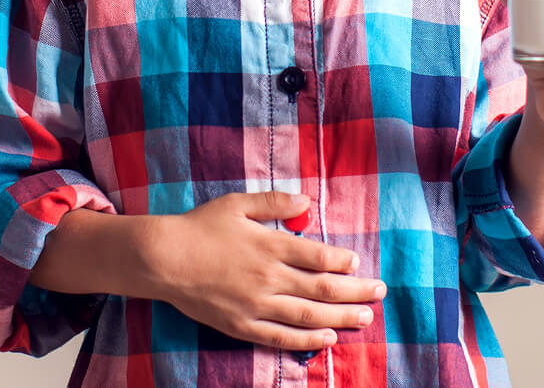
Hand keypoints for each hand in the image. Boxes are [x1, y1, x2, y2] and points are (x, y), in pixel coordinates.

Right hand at [144, 192, 384, 351]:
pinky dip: (308, 339)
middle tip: (380, 293)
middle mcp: (269, 277)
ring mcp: (257, 305)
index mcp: (270, 244)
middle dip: (356, 291)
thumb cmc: (200, 227)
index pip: (319, 256)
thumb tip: (308, 202)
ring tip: (365, 318)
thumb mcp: (238, 204)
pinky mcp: (242, 325)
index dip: (344, 261)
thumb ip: (275, 202)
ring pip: (309, 314)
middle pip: (323, 287)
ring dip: (341, 317)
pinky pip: (282, 337)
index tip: (358, 263)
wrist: (164, 259)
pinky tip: (328, 338)